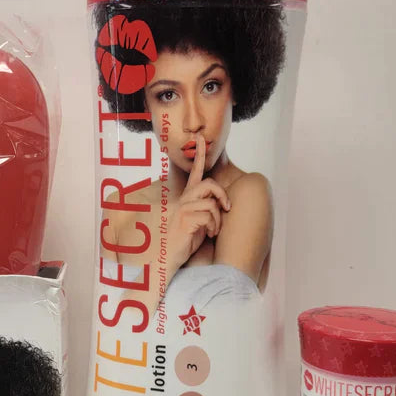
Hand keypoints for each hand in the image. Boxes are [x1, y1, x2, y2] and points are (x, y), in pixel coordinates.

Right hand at [165, 135, 229, 272]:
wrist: (167, 259)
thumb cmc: (184, 242)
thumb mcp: (199, 223)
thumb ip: (207, 210)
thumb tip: (222, 205)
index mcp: (186, 199)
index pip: (194, 173)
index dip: (199, 154)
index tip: (202, 137)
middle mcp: (183, 201)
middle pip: (208, 184)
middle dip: (223, 195)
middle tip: (228, 208)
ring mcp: (182, 210)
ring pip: (211, 202)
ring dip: (219, 218)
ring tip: (215, 230)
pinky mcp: (184, 220)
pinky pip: (209, 216)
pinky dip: (214, 226)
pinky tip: (210, 235)